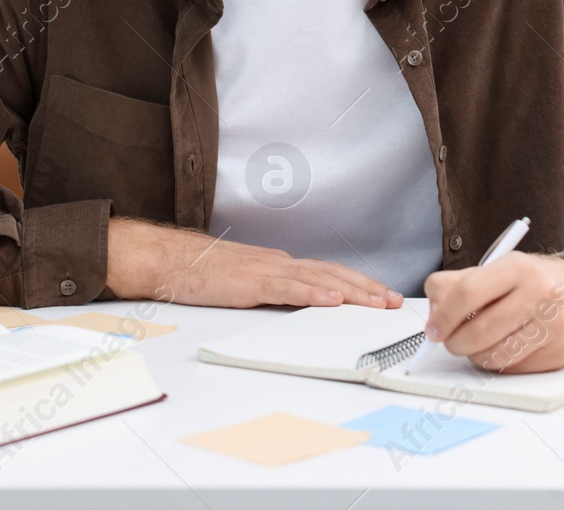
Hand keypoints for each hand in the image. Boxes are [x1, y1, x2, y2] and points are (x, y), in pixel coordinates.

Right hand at [105, 217, 402, 308]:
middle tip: (394, 301)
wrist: (169, 259)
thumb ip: (270, 290)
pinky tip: (333, 300)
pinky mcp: (251, 282)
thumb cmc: (201, 273)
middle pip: (333, 273)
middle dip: (367, 288)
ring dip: (352, 291)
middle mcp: (279, 263)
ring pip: (319, 279)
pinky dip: (314, 293)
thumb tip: (295, 303)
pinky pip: (288, 288)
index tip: (383, 295)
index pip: (328, 273)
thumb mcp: (244, 283)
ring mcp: (266, 270)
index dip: (359, 283)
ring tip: (376, 302)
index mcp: (279, 265)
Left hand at [422, 252, 563, 373]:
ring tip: (477, 343)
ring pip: (493, 356)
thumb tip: (433, 311)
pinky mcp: (558, 354)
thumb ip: (458, 283)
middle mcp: (540, 294)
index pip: (468, 293)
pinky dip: (498, 363)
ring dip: (475, 355)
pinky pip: (512, 369)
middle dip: (455, 342)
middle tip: (450, 341)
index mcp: (519, 267)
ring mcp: (553, 327)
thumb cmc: (536, 282)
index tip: (434, 328)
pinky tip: (503, 347)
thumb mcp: (499, 269)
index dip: (443, 315)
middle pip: (479, 331)